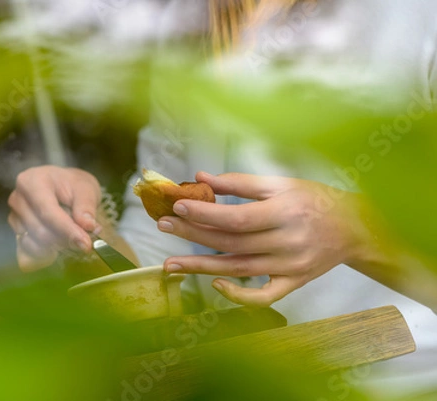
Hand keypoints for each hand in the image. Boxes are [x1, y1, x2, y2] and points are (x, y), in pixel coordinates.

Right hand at [8, 166, 101, 270]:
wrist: (61, 187)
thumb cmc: (72, 185)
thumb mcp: (86, 188)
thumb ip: (87, 206)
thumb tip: (88, 226)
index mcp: (32, 181)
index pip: (47, 211)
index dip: (67, 230)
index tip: (85, 243)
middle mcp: (17, 199)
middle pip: (40, 231)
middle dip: (65, 240)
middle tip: (86, 240)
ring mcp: (14, 218)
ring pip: (36, 243)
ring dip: (58, 246)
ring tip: (73, 235)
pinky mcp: (16, 233)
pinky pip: (30, 252)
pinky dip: (48, 253)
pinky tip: (60, 245)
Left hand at [158, 171, 373, 306]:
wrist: (355, 229)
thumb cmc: (315, 201)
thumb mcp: (281, 183)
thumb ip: (240, 182)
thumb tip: (201, 176)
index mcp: (285, 213)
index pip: (237, 217)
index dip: (205, 212)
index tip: (178, 204)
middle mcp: (287, 243)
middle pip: (231, 242)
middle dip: (192, 234)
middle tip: (162, 225)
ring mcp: (290, 268)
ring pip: (239, 269)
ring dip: (201, 267)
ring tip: (170, 263)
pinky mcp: (293, 284)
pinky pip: (263, 296)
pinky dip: (239, 295)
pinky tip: (215, 285)